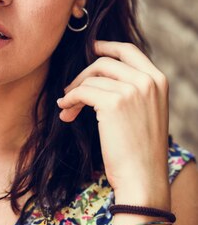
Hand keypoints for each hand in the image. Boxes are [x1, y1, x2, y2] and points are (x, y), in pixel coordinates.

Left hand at [57, 41, 169, 202]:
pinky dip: (69, 100)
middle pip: (104, 62)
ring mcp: (132, 90)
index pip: (129, 51)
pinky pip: (81, 92)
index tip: (92, 48)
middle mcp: (147, 81)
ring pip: (90, 79)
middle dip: (83, 75)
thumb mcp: (146, 113)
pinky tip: (65, 111)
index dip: (107, 46)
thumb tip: (99, 76)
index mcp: (158, 80)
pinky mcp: (113, 103)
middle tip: (69, 92)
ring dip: (74, 93)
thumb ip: (133, 90)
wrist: (142, 177)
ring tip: (67, 110)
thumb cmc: (140, 151)